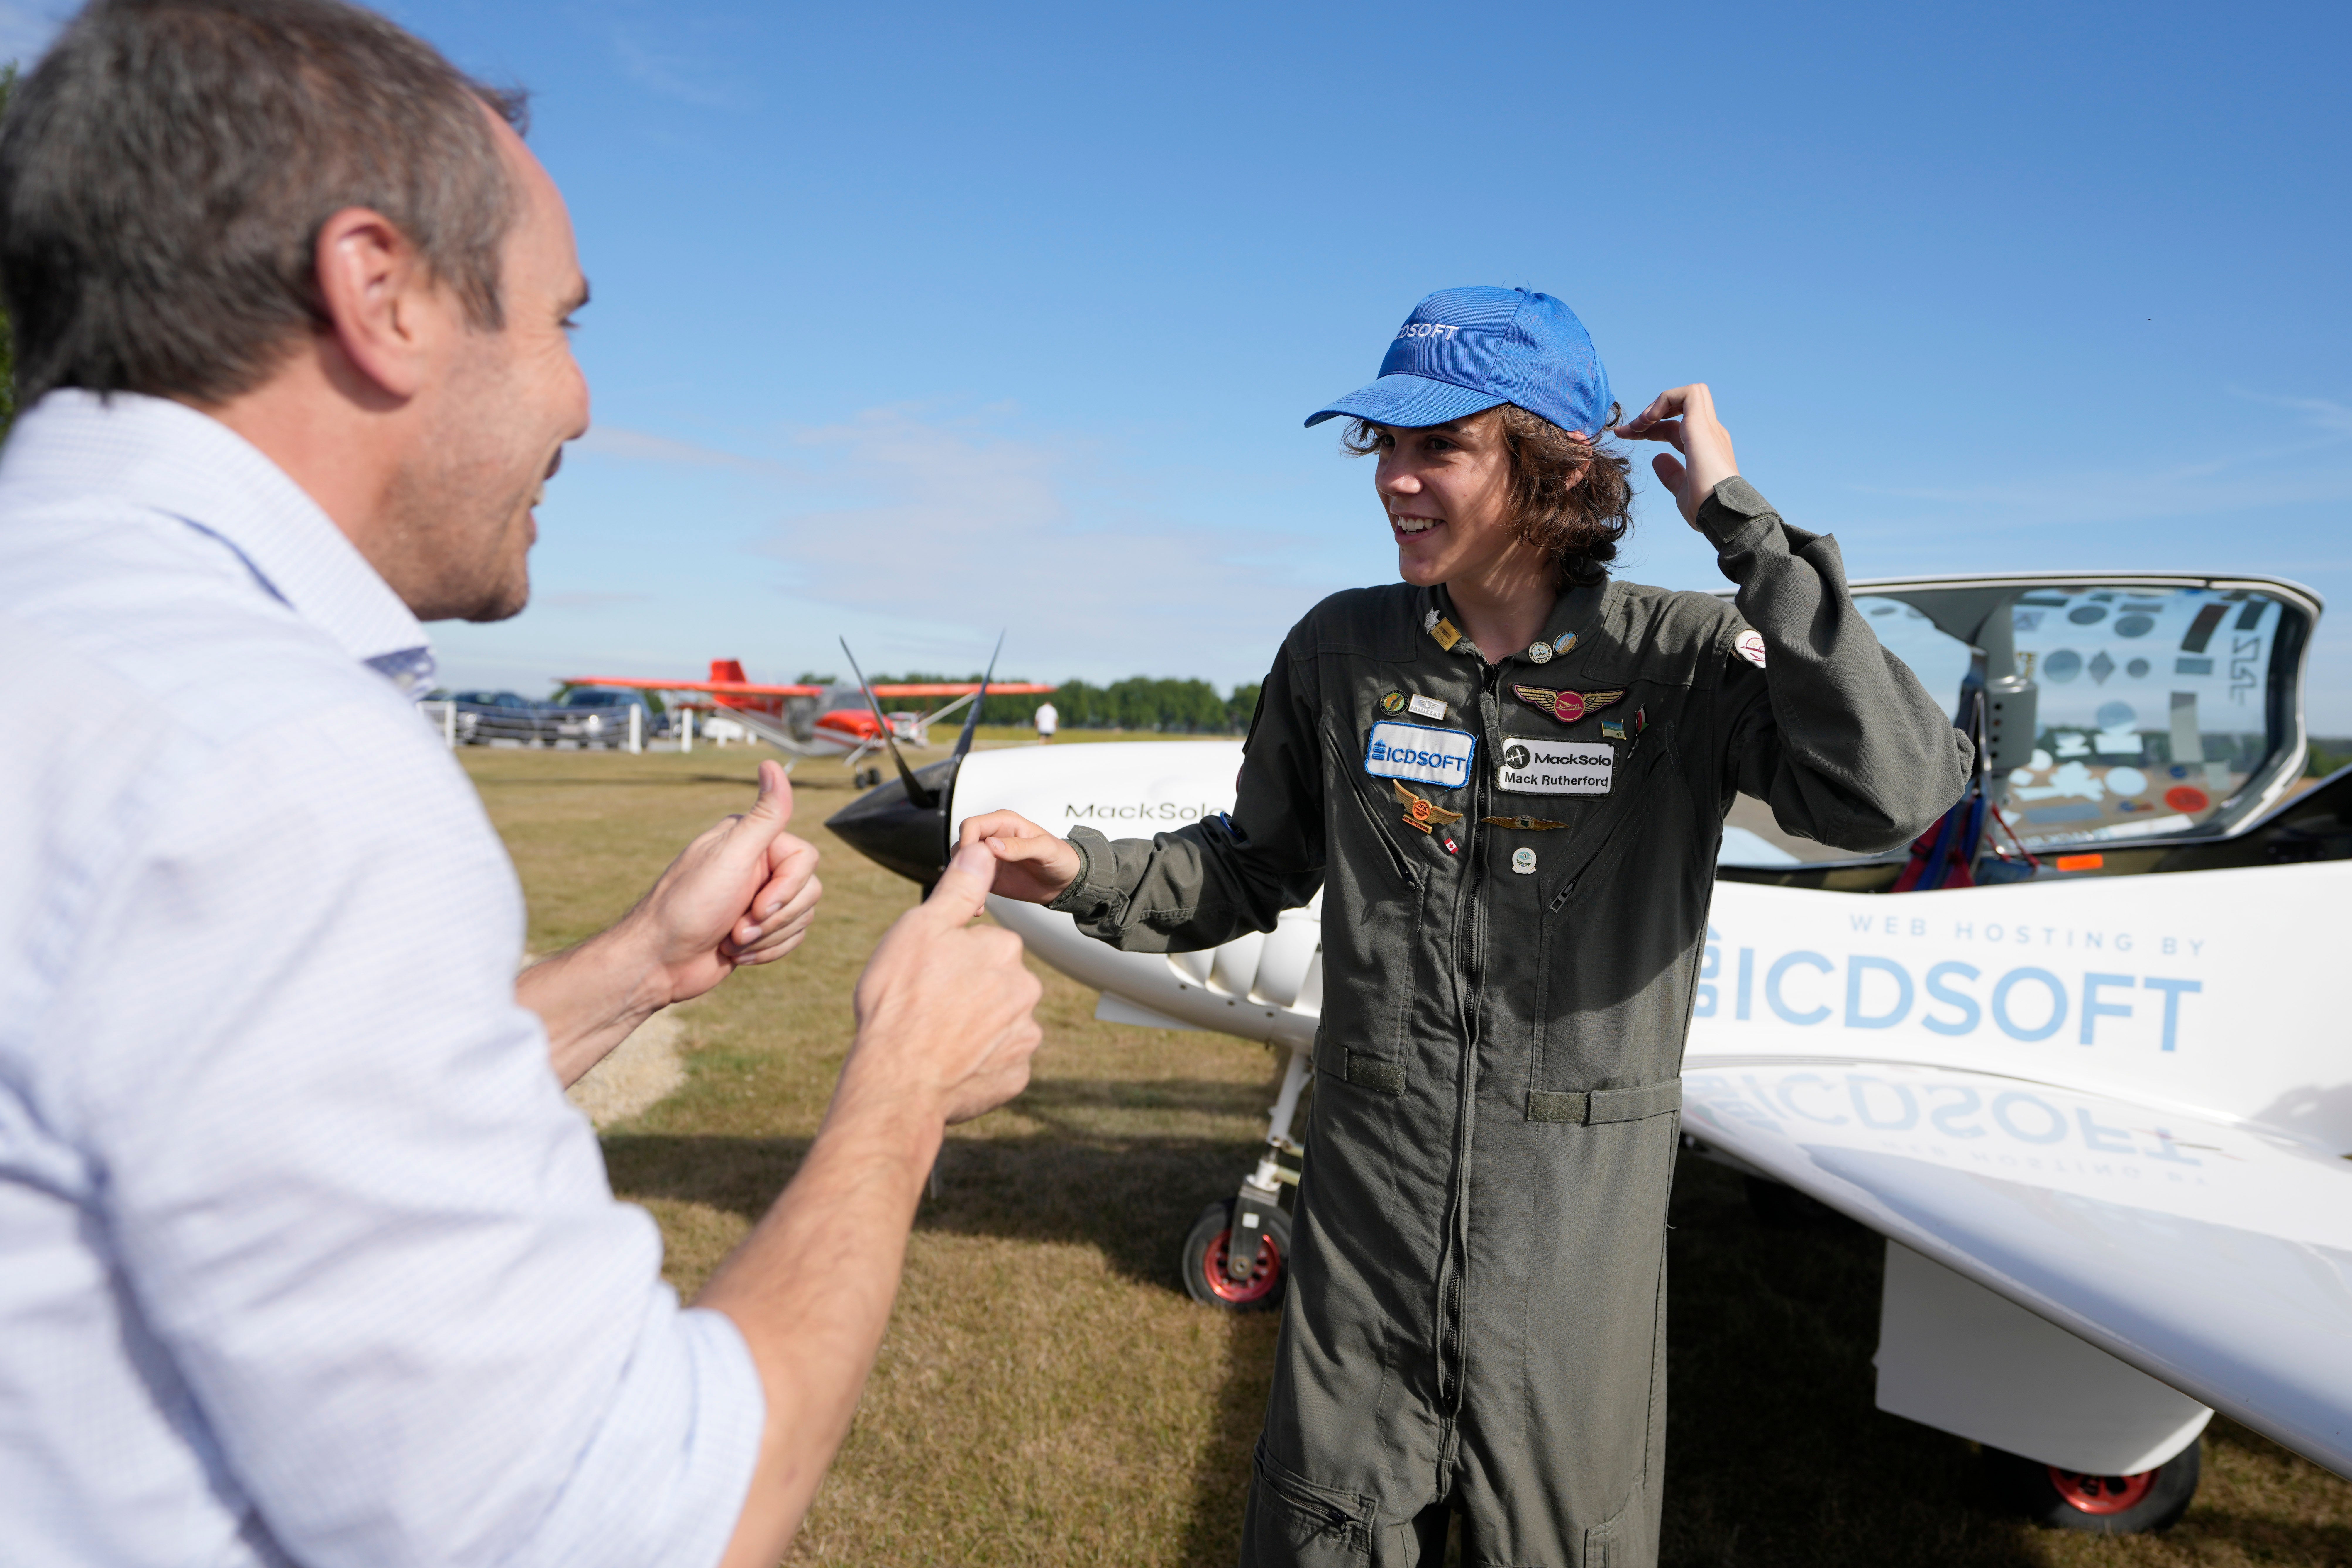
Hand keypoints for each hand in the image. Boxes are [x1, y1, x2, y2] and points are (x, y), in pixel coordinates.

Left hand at [624, 758, 822, 1004]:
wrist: (661, 962)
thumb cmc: (688, 907)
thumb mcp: (730, 856)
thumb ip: (764, 816)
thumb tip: (771, 764)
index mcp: (752, 840)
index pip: (805, 859)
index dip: (787, 888)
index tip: (756, 906)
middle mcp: (758, 865)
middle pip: (809, 890)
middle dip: (774, 919)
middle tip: (737, 927)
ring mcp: (759, 898)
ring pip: (803, 917)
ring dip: (768, 939)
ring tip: (732, 941)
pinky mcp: (760, 929)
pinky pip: (792, 939)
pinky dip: (767, 952)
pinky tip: (735, 953)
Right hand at [846, 843, 1043, 1125]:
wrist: (898, 1077)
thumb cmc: (900, 999)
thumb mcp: (921, 927)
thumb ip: (958, 889)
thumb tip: (980, 850)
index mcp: (1004, 949)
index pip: (984, 945)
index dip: (952, 958)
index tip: (927, 974)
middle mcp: (1025, 990)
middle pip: (997, 983)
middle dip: (970, 992)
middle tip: (930, 1007)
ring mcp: (1024, 1037)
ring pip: (1000, 1023)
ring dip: (976, 1028)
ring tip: (937, 1038)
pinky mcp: (1017, 1075)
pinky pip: (1000, 1062)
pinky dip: (980, 1063)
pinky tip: (951, 1064)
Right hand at [956, 809, 1082, 904]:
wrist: (1067, 881)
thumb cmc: (1062, 857)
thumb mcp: (1046, 849)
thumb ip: (1020, 846)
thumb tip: (991, 844)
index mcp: (1004, 822)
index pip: (972, 826)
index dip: (966, 842)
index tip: (969, 863)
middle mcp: (992, 838)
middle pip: (961, 846)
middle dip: (962, 867)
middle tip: (972, 887)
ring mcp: (988, 858)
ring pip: (962, 866)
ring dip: (964, 884)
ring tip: (976, 902)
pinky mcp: (988, 877)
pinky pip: (970, 884)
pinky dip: (970, 896)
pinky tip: (979, 908)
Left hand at [1614, 383, 1738, 527]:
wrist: (1721, 513)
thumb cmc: (1705, 509)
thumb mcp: (1682, 490)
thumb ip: (1671, 474)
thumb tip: (1657, 458)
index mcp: (1705, 448)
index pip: (1675, 428)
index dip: (1649, 429)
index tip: (1625, 435)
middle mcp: (1709, 434)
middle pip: (1682, 407)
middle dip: (1654, 411)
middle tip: (1630, 429)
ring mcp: (1708, 428)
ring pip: (1690, 394)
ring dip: (1660, 403)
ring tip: (1640, 423)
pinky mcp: (1702, 425)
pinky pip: (1688, 394)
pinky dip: (1665, 400)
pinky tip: (1648, 420)